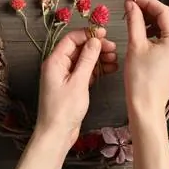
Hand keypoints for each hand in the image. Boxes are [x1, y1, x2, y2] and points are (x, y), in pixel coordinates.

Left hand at [36, 28, 116, 146]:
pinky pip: (85, 71)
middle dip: (96, 47)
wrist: (56, 134)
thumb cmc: (64, 110)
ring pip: (83, 60)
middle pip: (79, 48)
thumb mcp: (78, 82)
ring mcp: (64, 76)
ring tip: (114, 60)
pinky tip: (109, 69)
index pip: (71, 39)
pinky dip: (96, 70)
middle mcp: (58, 66)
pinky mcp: (71, 85)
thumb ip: (87, 60)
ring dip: (98, 58)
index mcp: (54, 61)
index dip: (88, 34)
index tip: (104, 34)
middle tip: (113, 49)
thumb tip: (95, 41)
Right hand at [124, 0, 168, 117]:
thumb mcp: (135, 45)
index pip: (164, 12)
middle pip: (167, 19)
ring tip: (134, 19)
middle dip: (149, 11)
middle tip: (131, 7)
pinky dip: (155, 32)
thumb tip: (131, 4)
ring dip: (151, 21)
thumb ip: (134, 21)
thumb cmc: (140, 79)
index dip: (148, 2)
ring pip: (167, 28)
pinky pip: (167, 38)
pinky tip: (142, 33)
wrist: (146, 105)